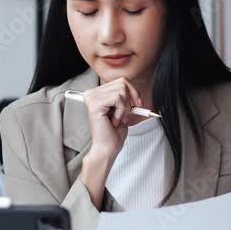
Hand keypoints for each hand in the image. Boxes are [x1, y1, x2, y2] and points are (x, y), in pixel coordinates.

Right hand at [79, 78, 143, 207]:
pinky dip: (121, 110)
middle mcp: (92, 93)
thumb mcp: (122, 110)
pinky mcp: (95, 103)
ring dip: (125, 107)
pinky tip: (114, 120)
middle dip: (131, 98)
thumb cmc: (113, 133)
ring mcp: (92, 97)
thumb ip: (125, 97)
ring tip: (119, 119)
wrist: (107, 148)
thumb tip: (134, 88)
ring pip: (121, 89)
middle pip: (122, 82)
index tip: (138, 103)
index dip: (133, 91)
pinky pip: (118, 98)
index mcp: (97, 94)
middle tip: (127, 113)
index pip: (120, 80)